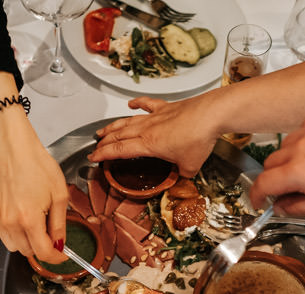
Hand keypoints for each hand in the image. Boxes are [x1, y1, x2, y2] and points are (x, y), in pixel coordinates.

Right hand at [0, 113, 68, 263]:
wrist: (14, 148)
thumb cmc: (37, 165)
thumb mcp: (59, 195)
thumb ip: (59, 224)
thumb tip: (59, 243)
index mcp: (29, 219)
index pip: (43, 252)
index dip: (56, 258)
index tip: (63, 255)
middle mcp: (10, 222)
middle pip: (27, 252)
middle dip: (42, 249)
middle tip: (53, 236)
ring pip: (13, 246)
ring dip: (27, 244)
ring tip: (38, 227)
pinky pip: (4, 233)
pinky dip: (15, 233)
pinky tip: (25, 218)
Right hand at [90, 96, 220, 176]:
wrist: (211, 115)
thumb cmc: (199, 138)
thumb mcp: (189, 167)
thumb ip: (181, 174)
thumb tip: (181, 176)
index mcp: (148, 144)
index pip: (119, 150)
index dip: (103, 154)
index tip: (93, 157)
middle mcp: (147, 129)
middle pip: (119, 134)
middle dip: (104, 142)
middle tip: (95, 147)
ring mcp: (155, 116)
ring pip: (128, 121)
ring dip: (113, 126)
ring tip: (103, 130)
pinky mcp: (166, 107)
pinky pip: (147, 104)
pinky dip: (137, 104)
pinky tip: (131, 104)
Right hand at [250, 108, 304, 212]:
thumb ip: (297, 207)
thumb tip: (280, 206)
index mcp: (299, 171)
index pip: (263, 183)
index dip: (256, 196)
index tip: (259, 201)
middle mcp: (300, 146)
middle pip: (270, 163)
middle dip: (274, 178)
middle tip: (288, 189)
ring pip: (286, 145)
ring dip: (289, 158)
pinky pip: (304, 128)